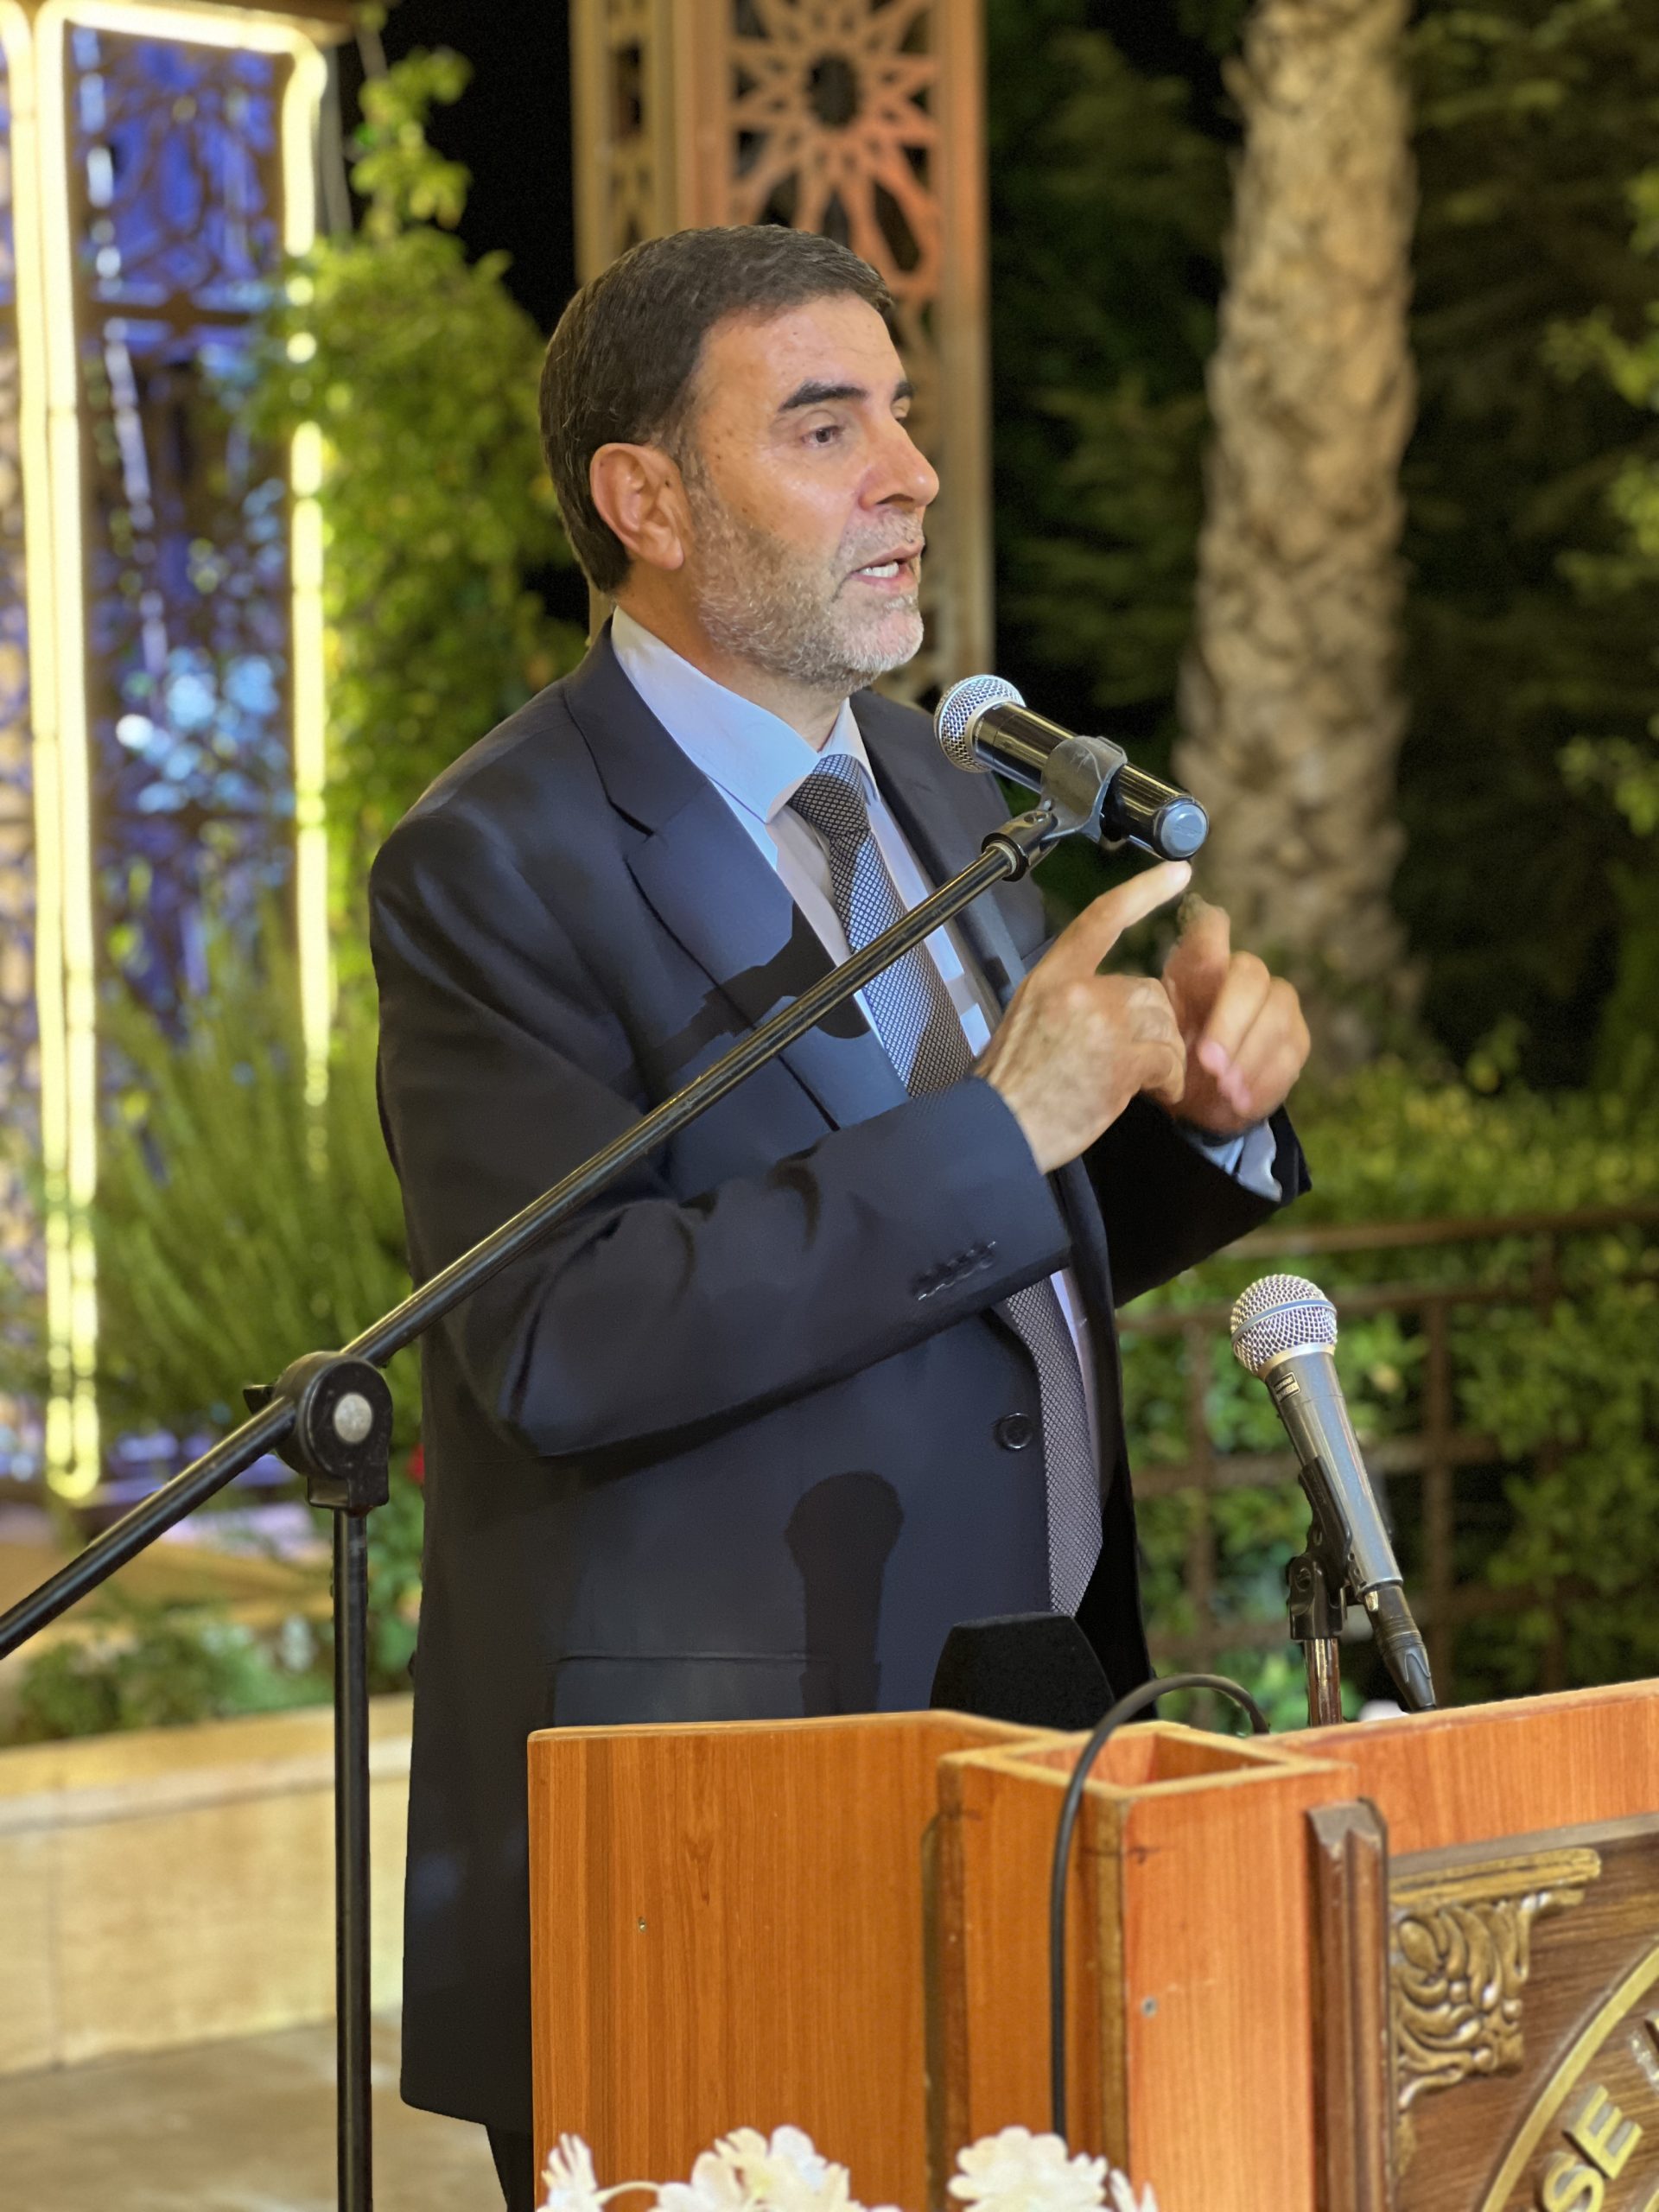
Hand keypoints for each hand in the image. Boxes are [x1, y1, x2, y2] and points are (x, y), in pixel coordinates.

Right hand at [976, 862, 1190, 1173]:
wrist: (1000, 1127)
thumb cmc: (1012, 1086)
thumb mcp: (1026, 1019)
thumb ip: (1068, 999)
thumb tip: (1107, 997)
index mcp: (1050, 976)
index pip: (1102, 918)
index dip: (1144, 892)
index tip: (1177, 873)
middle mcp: (1076, 991)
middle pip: (1146, 989)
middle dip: (1148, 1025)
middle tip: (1125, 1059)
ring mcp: (1100, 1024)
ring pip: (1162, 1024)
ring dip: (1158, 1055)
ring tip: (1130, 1081)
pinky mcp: (1121, 1060)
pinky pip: (1167, 1059)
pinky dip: (1166, 1080)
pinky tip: (1149, 1092)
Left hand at [1160, 897, 1309, 1137]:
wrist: (1194, 1099)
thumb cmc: (1170, 1054)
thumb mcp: (1150, 1033)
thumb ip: (1154, 1004)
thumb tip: (1157, 982)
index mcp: (1200, 965)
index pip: (1209, 928)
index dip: (1209, 931)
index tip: (1201, 961)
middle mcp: (1245, 974)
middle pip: (1251, 976)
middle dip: (1230, 1022)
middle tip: (1207, 1063)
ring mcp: (1278, 1005)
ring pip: (1278, 1017)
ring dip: (1249, 1057)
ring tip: (1224, 1089)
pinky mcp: (1296, 1041)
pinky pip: (1290, 1057)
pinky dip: (1263, 1083)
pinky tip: (1240, 1102)